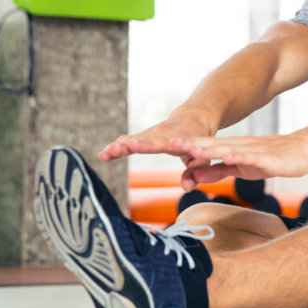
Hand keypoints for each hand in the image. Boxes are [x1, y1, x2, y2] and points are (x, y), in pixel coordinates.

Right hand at [98, 109, 216, 189]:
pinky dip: (116, 146)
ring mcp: (152, 133)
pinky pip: (128, 140)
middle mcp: (162, 134)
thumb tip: (186, 188)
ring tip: (104, 155)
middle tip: (114, 150)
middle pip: (143, 140)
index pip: (162, 143)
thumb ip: (196, 172)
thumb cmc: (199, 142)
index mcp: (178, 139)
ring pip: (132, 139)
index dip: (149, 145)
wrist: (193, 119)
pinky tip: (104, 155)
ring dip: (118, 147)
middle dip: (128, 145)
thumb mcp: (204, 157)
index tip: (136, 145)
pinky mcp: (144, 135)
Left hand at [177, 130, 307, 181]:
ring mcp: (253, 151)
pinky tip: (228, 156)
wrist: (304, 149)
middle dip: (188, 145)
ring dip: (210, 149)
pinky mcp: (268, 158)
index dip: (182, 148)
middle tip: (165, 143)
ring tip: (191, 149)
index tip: (161, 147)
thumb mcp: (240, 169)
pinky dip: (239, 156)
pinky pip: (252, 157)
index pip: (202, 149)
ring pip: (228, 149)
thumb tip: (194, 176)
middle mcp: (238, 146)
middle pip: (210, 145)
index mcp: (230, 149)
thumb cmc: (273, 159)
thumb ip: (218, 171)